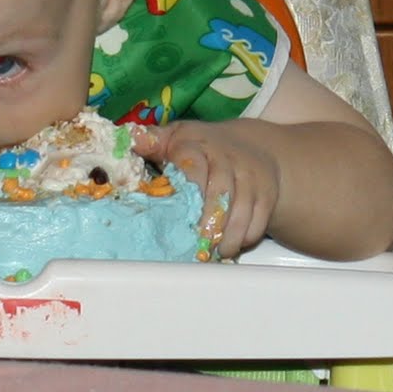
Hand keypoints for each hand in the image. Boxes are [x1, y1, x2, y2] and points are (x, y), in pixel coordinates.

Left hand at [136, 119, 280, 259]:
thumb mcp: (172, 139)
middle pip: (221, 192)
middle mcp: (226, 158)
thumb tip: (126, 141)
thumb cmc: (198, 148)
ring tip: (212, 253)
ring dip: (227, 236)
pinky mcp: (266, 193)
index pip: (194, 166)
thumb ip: (148, 142)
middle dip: (208, 222)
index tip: (179, 215)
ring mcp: (250, 176)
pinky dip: (246, 237)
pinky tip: (230, 247)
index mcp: (195, 144)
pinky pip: (259, 219)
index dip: (189, 190)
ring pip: (242, 209)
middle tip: (195, 245)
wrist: (249, 147)